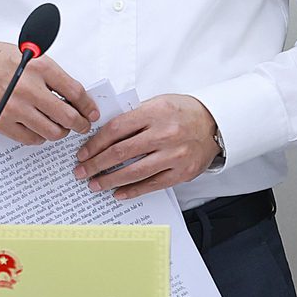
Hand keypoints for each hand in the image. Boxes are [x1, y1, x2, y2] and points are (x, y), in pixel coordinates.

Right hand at [0, 40, 98, 144]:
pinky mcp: (2, 123)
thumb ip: (52, 76)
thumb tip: (76, 97)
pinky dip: (40, 137)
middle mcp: (28, 88)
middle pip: (67, 116)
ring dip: (60, 132)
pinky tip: (39, 129)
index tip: (91, 112)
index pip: (75, 91)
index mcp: (39, 67)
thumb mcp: (31, 56)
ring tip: (59, 127)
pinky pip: (31, 139)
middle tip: (82, 125)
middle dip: (79, 124)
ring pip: (51, 131)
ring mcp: (14, 108)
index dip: (88, 106)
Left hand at [72, 94, 218, 199]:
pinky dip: (133, 190)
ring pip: (135, 171)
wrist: (215, 122)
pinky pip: (152, 184)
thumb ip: (133, 117)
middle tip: (81, 172)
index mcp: (155, 112)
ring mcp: (174, 155)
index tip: (83, 153)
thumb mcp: (157, 103)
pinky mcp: (182, 172)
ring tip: (95, 184)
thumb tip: (102, 134)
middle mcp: (165, 133)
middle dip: (96, 164)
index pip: (116, 129)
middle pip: (121, 152)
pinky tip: (118, 193)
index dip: (95, 143)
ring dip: (110, 180)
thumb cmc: (183, 111)